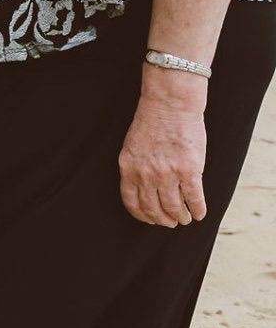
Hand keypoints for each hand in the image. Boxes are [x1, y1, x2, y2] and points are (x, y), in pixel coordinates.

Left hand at [118, 88, 208, 225]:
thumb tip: (143, 190)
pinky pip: (194, 199)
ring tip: (184, 218)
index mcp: (128, 168)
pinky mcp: (189, 171)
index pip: (132, 202)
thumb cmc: (151, 123)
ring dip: (181, 217)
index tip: (150, 220)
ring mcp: (168, 174)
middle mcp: (146, 174)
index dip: (143, 216)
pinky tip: (199, 214)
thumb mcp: (132, 147)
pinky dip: (197, 210)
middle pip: (154, 209)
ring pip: (174, 208)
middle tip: (170, 222)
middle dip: (163, 220)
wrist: (169, 106)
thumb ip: (136, 169)